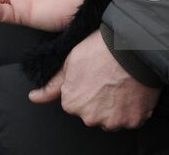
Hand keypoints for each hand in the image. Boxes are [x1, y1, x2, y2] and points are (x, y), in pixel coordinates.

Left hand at [30, 31, 159, 129]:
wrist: (131, 46)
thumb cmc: (100, 49)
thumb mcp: (70, 62)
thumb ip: (51, 86)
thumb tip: (33, 98)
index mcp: (72, 104)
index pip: (76, 103)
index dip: (86, 89)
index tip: (95, 76)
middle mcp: (89, 117)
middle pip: (94, 113)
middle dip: (100, 101)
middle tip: (109, 79)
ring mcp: (112, 121)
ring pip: (113, 118)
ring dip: (117, 107)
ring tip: (122, 83)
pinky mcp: (134, 120)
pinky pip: (132, 119)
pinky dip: (134, 109)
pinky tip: (133, 90)